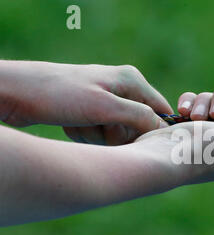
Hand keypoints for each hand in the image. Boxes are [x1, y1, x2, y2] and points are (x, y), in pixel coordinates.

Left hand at [0, 61, 171, 144]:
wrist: (17, 93)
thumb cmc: (60, 94)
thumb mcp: (104, 107)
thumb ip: (138, 117)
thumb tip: (163, 130)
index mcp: (132, 80)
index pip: (160, 111)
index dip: (153, 131)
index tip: (138, 143)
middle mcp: (121, 89)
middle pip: (137, 127)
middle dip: (116, 134)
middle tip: (96, 125)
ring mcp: (105, 101)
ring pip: (116, 135)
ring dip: (97, 136)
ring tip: (78, 122)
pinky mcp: (90, 112)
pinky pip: (99, 134)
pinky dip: (85, 135)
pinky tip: (71, 123)